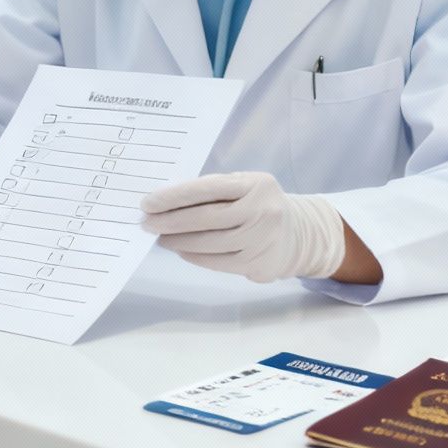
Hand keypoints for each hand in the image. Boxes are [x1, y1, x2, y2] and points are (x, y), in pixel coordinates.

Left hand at [140, 171, 346, 283]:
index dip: (174, 196)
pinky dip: (195, 256)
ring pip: (209, 243)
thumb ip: (214, 190)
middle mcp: (262, 211)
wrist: (300, 234)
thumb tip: (167, 202)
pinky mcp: (258, 264)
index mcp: (256, 184)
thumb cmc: (260, 204)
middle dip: (170, 221)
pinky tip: (181, 250)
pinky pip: (218, 262)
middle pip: (206, 218)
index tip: (149, 202)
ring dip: (178, 241)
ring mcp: (262, 240)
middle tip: (147, 222)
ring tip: (160, 238)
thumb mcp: (245, 186)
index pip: (207, 188)